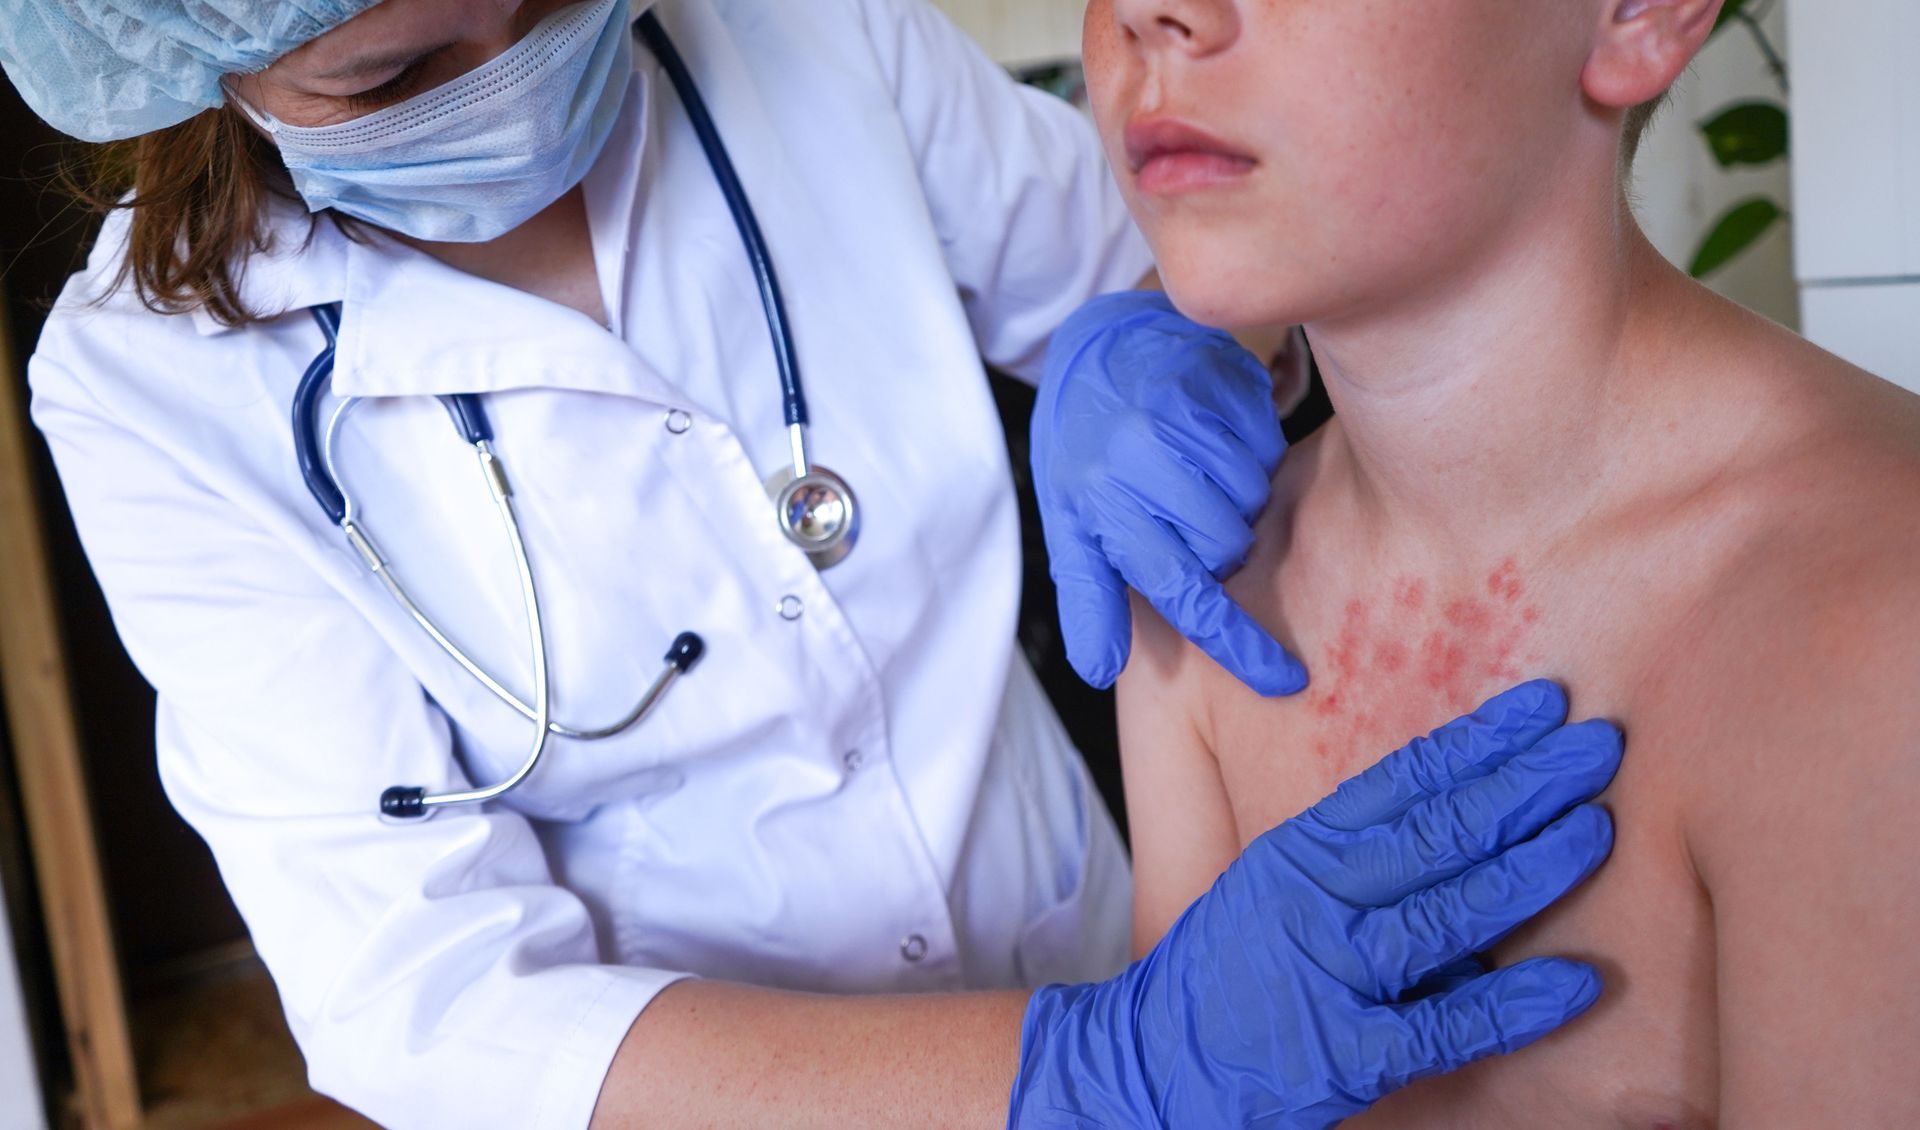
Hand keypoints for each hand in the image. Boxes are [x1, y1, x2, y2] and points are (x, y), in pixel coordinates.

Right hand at [1009, 681, 1620, 1128]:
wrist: (1150, 1066)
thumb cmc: (1220, 972)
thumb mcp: (1269, 885)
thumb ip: (1350, 855)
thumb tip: (1456, 818)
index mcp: (1297, 853)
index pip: (1402, 780)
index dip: (1480, 740)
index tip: (1543, 708)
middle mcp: (1316, 902)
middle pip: (1438, 830)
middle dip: (1526, 783)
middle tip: (1598, 745)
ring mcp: (1334, 977)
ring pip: (1451, 912)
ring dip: (1532, 869)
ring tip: (1597, 828)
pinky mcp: (1350, 1055)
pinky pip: (1449, 1026)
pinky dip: (1517, 1005)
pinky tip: (1579, 982)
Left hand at [1033, 290, 1303, 695]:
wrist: (1103, 353)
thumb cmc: (1088, 454)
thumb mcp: (1072, 525)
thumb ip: (1090, 597)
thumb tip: (1100, 669)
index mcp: (1099, 499)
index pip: (1178, 588)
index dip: (1233, 640)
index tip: (1281, 678)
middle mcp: (1136, 453)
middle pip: (1226, 544)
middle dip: (1219, 547)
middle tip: (1190, 517)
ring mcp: (1180, 410)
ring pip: (1251, 496)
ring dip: (1237, 500)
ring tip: (1199, 476)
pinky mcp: (1218, 377)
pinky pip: (1265, 445)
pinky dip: (1251, 454)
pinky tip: (1216, 441)